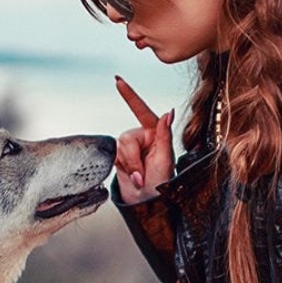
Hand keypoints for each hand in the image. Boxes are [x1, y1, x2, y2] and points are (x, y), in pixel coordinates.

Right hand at [114, 76, 173, 204]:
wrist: (147, 201)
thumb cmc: (161, 182)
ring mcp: (129, 147)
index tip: (118, 80)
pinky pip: (112, 156)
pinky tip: (131, 176)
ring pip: (119, 148)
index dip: (129, 95)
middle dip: (134, 159)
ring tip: (139, 178)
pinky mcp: (118, 156)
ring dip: (130, 166)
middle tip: (143, 175)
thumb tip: (168, 112)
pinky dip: (123, 169)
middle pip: (127, 138)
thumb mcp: (166, 159)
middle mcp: (141, 136)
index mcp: (154, 133)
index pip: (141, 110)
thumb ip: (165, 135)